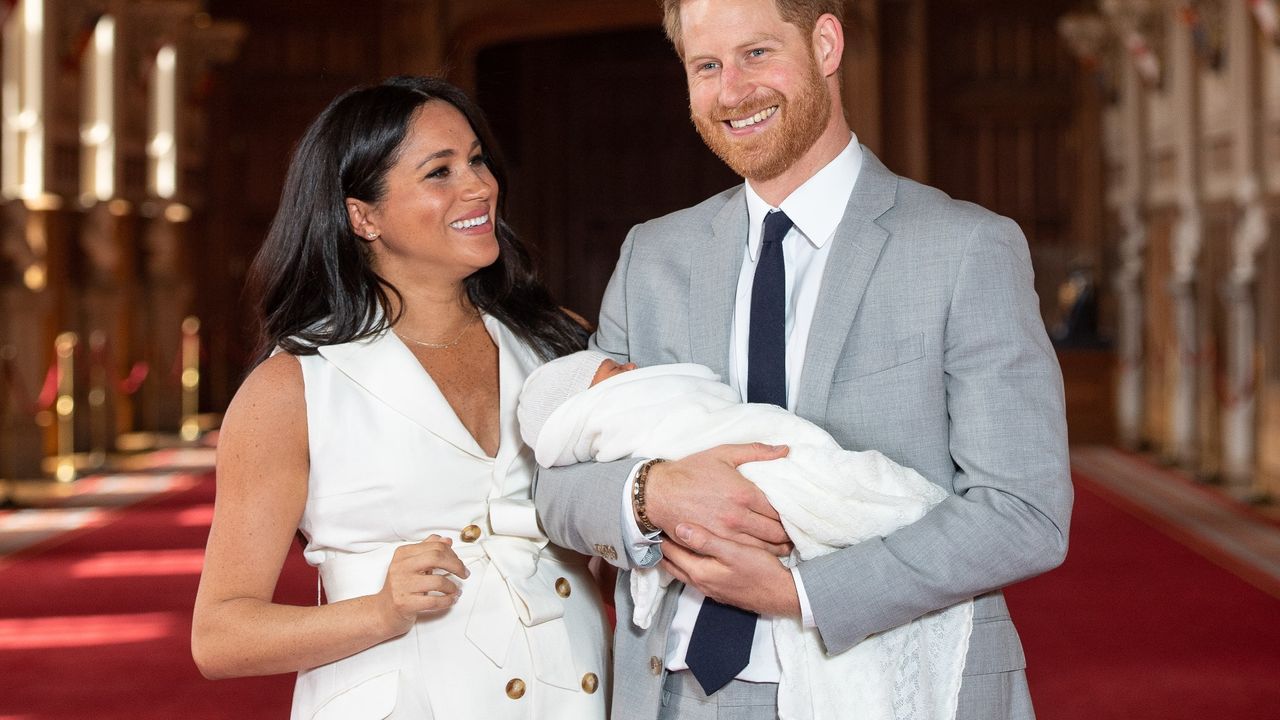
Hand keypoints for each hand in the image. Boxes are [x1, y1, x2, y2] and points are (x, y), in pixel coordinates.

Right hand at [376, 535, 468, 636]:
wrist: (383, 611)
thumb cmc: (400, 587)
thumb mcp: (411, 564)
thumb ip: (427, 550)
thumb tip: (446, 540)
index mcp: (403, 554)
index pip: (435, 546)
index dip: (453, 554)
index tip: (459, 562)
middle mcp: (401, 567)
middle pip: (437, 557)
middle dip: (456, 565)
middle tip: (463, 573)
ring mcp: (402, 585)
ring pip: (438, 581)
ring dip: (452, 587)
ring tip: (455, 590)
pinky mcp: (405, 603)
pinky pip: (433, 601)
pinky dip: (447, 600)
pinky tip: (451, 599)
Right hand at [644, 443, 791, 554]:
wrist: (659, 492)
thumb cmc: (690, 471)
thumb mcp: (723, 453)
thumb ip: (757, 451)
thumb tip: (785, 450)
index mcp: (744, 493)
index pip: (779, 510)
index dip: (791, 515)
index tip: (797, 516)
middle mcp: (738, 516)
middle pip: (775, 532)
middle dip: (788, 535)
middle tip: (795, 534)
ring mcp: (727, 534)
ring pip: (763, 548)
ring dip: (778, 548)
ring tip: (785, 547)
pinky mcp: (715, 545)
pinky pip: (744, 554)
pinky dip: (758, 555)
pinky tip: (764, 554)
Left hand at [660, 523, 799, 616]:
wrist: (782, 595)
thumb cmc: (760, 571)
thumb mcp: (734, 551)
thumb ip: (706, 541)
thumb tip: (679, 528)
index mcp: (700, 572)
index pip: (671, 552)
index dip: (661, 536)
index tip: (654, 519)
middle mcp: (700, 583)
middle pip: (673, 563)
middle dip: (664, 547)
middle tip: (657, 527)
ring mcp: (710, 588)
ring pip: (683, 569)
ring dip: (675, 555)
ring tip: (671, 537)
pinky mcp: (720, 589)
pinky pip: (695, 573)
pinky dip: (688, 562)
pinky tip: (694, 552)